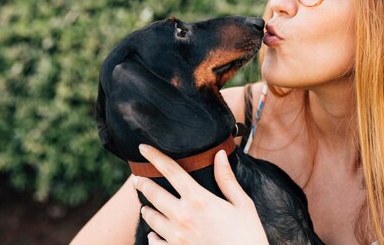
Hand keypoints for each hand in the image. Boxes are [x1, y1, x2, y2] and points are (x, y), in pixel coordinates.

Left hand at [133, 144, 268, 244]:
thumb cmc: (247, 235)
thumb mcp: (243, 204)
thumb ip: (227, 179)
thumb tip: (219, 154)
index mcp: (199, 200)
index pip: (171, 171)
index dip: (155, 157)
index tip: (143, 148)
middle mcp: (182, 217)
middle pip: (154, 194)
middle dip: (143, 184)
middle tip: (136, 179)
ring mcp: (176, 237)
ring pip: (151, 218)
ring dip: (146, 209)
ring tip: (145, 206)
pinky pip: (154, 242)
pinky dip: (152, 236)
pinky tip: (154, 234)